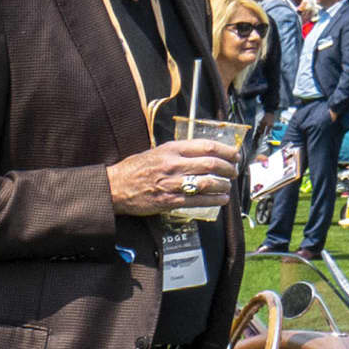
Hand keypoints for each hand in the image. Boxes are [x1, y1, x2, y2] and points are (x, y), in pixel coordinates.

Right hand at [116, 139, 239, 216]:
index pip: (207, 146)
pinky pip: (197, 201)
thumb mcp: (156, 151)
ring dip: (223, 185)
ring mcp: (171, 184)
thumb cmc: (135, 169)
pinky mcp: (169, 201)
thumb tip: (203, 153)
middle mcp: (173, 165)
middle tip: (234, 171)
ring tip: (228, 186)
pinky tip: (221, 200)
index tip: (234, 155)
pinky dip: (213, 200)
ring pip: (207, 183)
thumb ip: (179, 151)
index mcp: (171, 149)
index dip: (226, 150)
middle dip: (228, 169)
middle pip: (211, 164)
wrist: (114, 188)